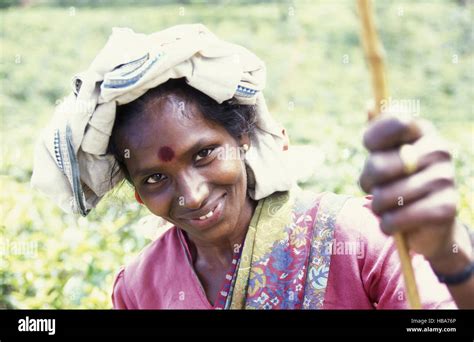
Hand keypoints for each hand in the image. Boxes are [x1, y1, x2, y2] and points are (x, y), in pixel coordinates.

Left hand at [359, 112, 457, 261]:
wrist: (429, 224)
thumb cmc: (399, 182)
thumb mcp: (385, 155)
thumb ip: (377, 132)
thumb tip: (370, 106)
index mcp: (422, 131)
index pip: (394, 121)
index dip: (373, 138)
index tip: (370, 148)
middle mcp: (438, 150)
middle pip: (377, 166)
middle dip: (367, 183)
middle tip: (376, 187)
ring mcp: (445, 178)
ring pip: (383, 197)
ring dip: (377, 208)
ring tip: (388, 207)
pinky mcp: (446, 208)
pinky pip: (396, 219)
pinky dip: (387, 225)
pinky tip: (394, 223)